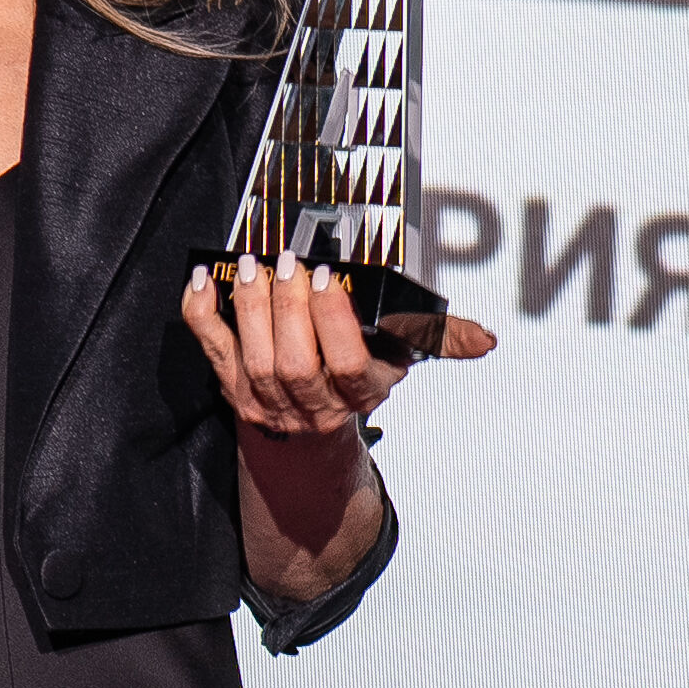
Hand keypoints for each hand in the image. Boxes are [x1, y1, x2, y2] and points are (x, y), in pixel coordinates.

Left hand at [184, 256, 495, 436]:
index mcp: (359, 394)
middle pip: (295, 363)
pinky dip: (202, 313)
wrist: (307, 423)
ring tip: (255, 266)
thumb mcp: (400, 356)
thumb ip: (441, 340)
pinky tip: (205, 280)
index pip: (347, 366)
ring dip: (251, 308)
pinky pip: (211, 349)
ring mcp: (267, 400)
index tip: (331, 278)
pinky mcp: (230, 387)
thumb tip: (486, 340)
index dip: (334, 322)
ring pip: (253, 359)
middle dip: (289, 309)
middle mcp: (312, 404)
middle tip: (288, 264)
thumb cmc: (355, 373)